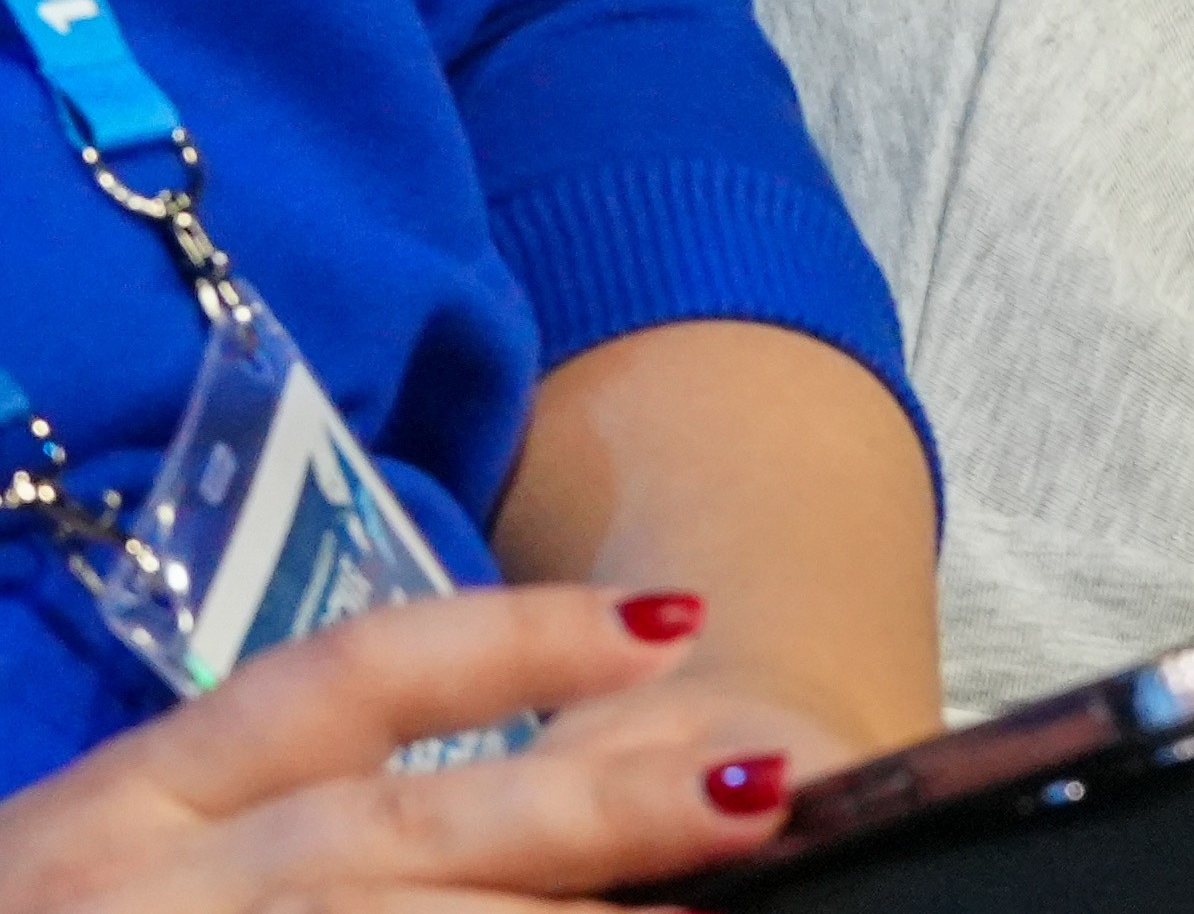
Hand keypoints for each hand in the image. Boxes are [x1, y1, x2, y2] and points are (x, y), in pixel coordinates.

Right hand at [0, 587, 814, 913]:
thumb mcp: (117, 877)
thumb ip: (300, 834)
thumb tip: (543, 846)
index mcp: (122, 812)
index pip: (335, 685)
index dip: (510, 641)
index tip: (676, 621)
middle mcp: (134, 886)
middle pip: (400, 834)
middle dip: (594, 812)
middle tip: (761, 785)